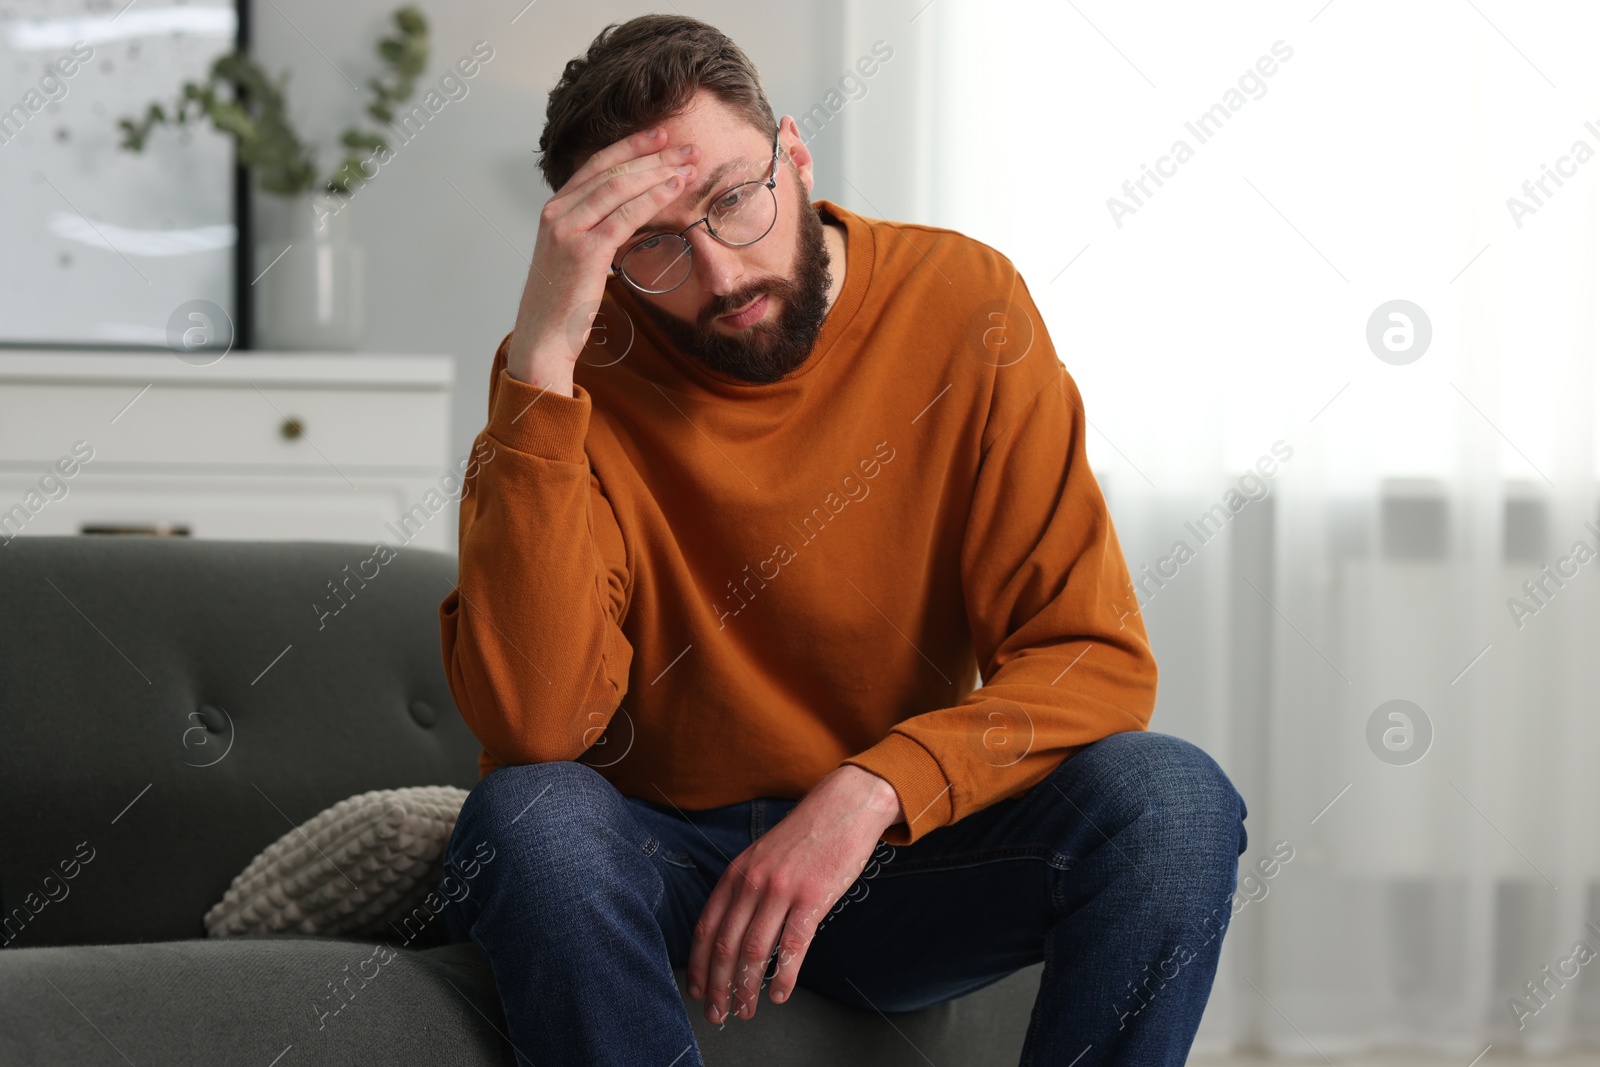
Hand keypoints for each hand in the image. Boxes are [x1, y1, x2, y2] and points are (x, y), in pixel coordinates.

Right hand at [506, 126, 702, 393]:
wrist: (543, 337)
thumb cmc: (562, 303)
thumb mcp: (572, 257)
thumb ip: (591, 231)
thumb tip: (624, 218)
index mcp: (554, 210)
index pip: (595, 166)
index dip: (629, 147)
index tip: (659, 137)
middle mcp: (556, 213)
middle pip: (610, 170)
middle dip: (651, 155)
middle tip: (686, 147)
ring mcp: (567, 230)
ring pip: (619, 187)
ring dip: (658, 172)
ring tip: (689, 165)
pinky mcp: (584, 251)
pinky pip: (625, 215)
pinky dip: (653, 198)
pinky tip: (675, 189)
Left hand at [687, 766, 903, 1023]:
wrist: (844, 806)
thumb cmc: (806, 835)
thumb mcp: (763, 855)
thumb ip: (746, 887)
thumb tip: (734, 929)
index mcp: (737, 872)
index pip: (707, 927)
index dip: (699, 964)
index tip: (696, 990)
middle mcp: (752, 881)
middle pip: (725, 945)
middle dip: (718, 986)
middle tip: (718, 1014)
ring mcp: (781, 890)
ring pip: (753, 950)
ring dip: (746, 988)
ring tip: (746, 1010)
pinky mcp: (811, 898)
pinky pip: (792, 946)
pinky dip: (782, 976)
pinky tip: (779, 994)